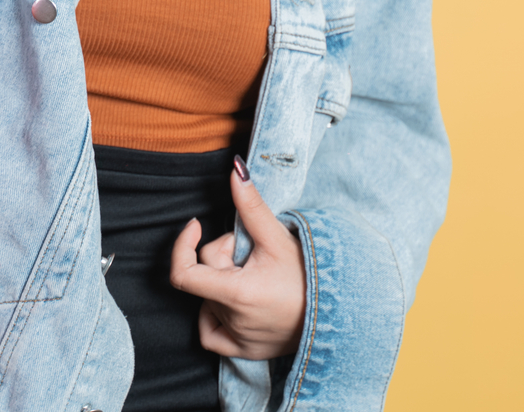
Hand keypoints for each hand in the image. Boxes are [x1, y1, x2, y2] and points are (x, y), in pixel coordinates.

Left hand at [168, 157, 306, 359]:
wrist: (340, 311)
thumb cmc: (309, 276)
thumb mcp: (277, 238)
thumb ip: (251, 205)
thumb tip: (235, 170)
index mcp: (237, 294)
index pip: (184, 273)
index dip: (183, 245)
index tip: (196, 226)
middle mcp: (234, 321)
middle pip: (205, 277)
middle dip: (222, 255)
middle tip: (251, 250)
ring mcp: (238, 340)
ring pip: (209, 301)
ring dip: (223, 282)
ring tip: (254, 275)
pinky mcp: (244, 352)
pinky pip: (211, 334)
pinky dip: (214, 315)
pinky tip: (234, 302)